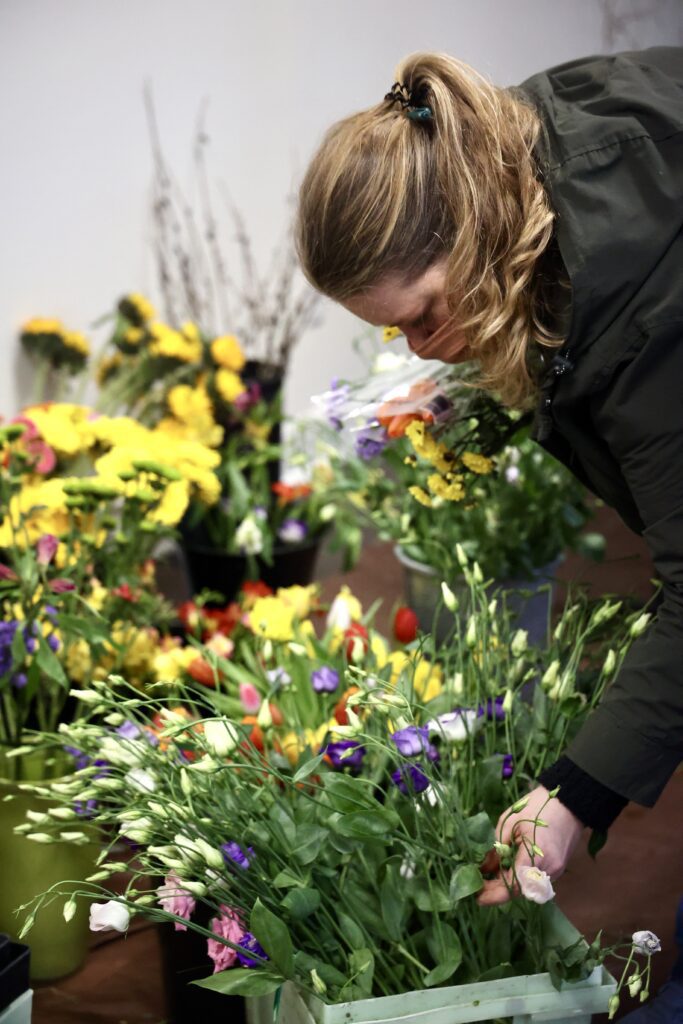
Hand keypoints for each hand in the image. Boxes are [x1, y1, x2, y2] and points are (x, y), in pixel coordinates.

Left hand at [477, 785, 584, 906]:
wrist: (568, 803)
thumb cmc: (537, 807)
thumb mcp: (509, 822)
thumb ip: (497, 848)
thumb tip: (485, 869)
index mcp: (537, 856)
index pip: (514, 886)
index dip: (495, 895)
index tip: (477, 896)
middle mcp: (549, 870)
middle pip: (520, 891)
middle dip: (498, 892)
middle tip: (477, 888)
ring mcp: (556, 871)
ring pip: (527, 887)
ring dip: (507, 885)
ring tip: (487, 879)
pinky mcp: (557, 868)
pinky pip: (534, 880)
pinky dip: (518, 879)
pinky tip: (504, 872)